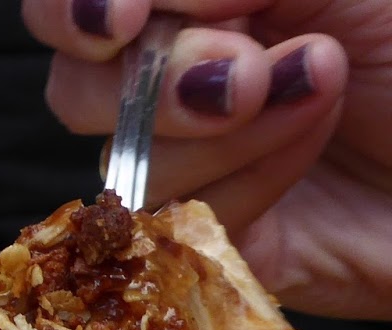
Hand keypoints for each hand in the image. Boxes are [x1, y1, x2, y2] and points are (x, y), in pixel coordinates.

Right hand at [22, 0, 391, 320]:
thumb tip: (139, 5)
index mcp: (206, 1)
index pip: (79, 6)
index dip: (74, 9)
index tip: (118, 20)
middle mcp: (184, 75)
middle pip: (77, 83)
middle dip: (152, 78)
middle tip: (243, 74)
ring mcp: (196, 161)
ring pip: (122, 157)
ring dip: (216, 127)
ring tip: (321, 91)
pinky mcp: (214, 240)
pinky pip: (177, 223)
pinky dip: (248, 177)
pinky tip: (314, 144)